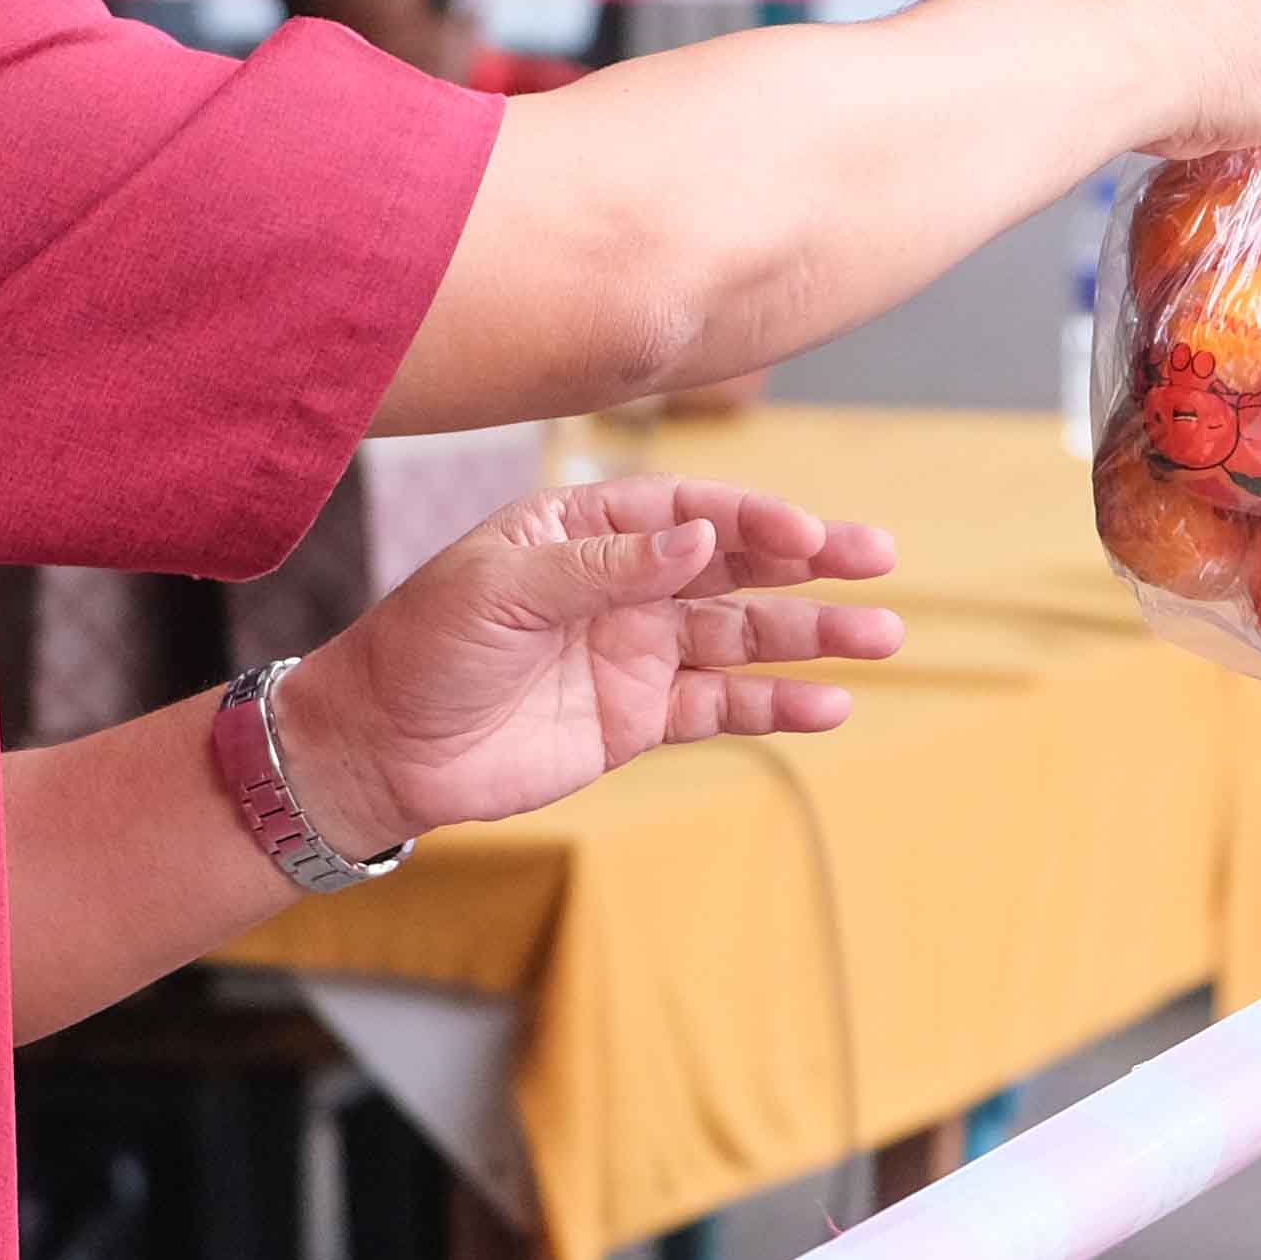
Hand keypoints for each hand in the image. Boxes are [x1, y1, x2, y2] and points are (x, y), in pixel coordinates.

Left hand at [274, 476, 908, 853]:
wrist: (378, 748)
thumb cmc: (421, 648)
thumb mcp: (504, 587)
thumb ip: (607, 564)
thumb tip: (703, 537)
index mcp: (585, 527)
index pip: (690, 510)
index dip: (753, 518)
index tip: (808, 535)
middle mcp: (621, 582)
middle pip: (734, 564)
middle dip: (808, 562)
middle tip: (875, 560)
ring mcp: (633, 651)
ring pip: (742, 636)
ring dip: (810, 637)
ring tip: (881, 637)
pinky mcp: (635, 718)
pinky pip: (719, 705)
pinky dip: (774, 705)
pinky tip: (828, 704)